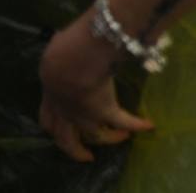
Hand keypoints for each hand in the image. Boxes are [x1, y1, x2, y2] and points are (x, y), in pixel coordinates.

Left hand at [38, 12, 154, 161]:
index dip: (53, 126)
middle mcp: (66, 110)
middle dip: (75, 149)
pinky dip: (136, 124)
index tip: (56, 130)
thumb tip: (70, 40)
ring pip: (96, 136)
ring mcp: (85, 114)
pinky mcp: (105, 111)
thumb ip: (64, 52)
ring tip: (123, 137)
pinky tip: (149, 125)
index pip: (47, 119)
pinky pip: (123, 121)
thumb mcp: (58, 48)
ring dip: (111, 138)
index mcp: (51, 95)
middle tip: (86, 155)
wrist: (76, 58)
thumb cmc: (65, 48)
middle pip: (66, 140)